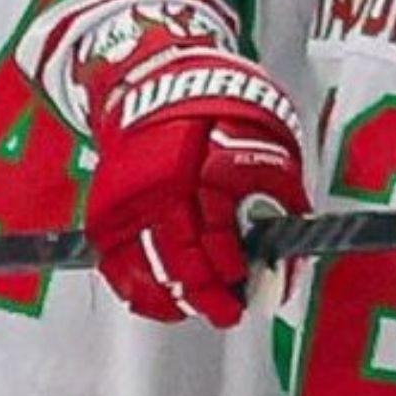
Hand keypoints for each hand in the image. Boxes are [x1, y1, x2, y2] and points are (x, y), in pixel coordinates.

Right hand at [81, 35, 308, 325]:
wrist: (159, 84)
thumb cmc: (223, 117)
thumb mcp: (264, 144)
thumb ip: (278, 201)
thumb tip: (288, 264)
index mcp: (206, 163)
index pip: (218, 232)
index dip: (233, 266)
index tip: (248, 288)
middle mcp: (165, 182)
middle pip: (183, 255)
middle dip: (207, 292)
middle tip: (227, 311)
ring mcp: (131, 197)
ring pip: (147, 265)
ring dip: (174, 297)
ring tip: (196, 310)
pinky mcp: (107, 209)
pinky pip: (117, 262)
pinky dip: (138, 288)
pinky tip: (161, 302)